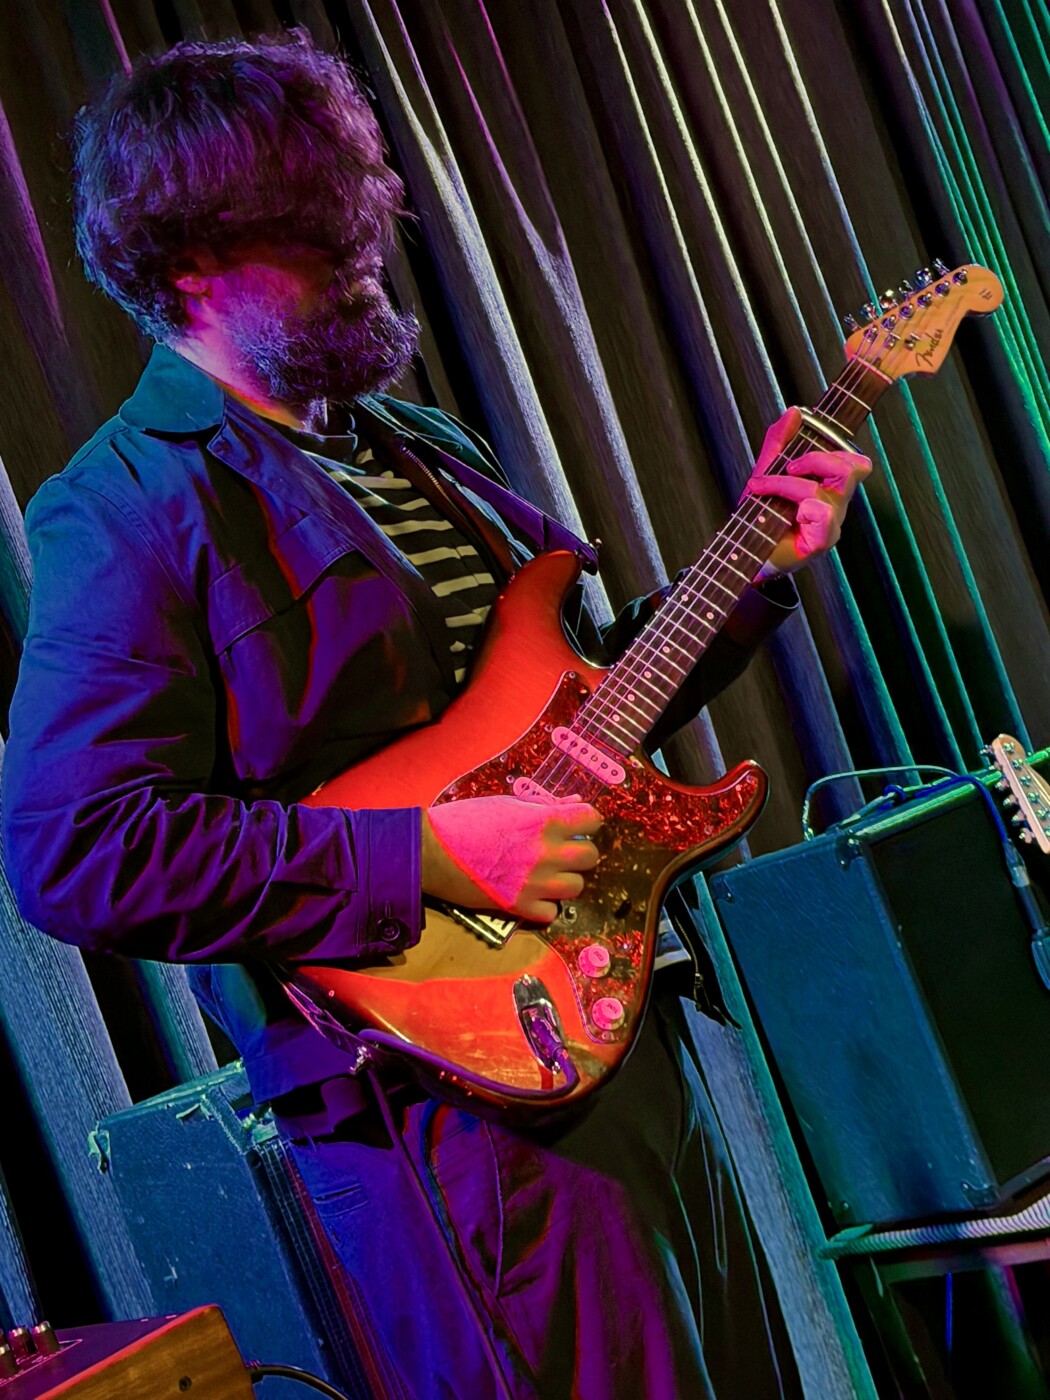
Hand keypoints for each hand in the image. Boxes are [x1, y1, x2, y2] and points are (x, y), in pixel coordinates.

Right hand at [421, 794, 601, 923]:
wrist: (432, 851)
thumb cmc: (466, 819)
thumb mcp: (507, 803)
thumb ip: (545, 806)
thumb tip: (575, 804)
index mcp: (543, 821)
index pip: (592, 820)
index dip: (587, 821)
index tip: (578, 824)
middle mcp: (545, 853)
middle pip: (590, 857)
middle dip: (580, 851)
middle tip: (563, 849)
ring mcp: (534, 883)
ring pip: (576, 886)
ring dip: (566, 879)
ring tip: (548, 873)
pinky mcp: (518, 906)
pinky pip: (551, 912)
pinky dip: (545, 904)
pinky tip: (532, 892)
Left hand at [742, 407, 871, 577]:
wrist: (742, 552)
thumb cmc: (760, 516)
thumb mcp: (766, 472)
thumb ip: (779, 443)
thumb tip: (794, 411)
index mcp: (829, 487)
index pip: (855, 461)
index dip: (842, 443)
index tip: (804, 438)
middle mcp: (835, 504)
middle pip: (853, 468)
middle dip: (816, 458)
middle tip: (787, 466)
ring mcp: (830, 524)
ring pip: (825, 490)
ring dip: (787, 485)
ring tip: (762, 489)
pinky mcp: (821, 542)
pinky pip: (824, 515)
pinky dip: (805, 507)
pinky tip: (790, 513)